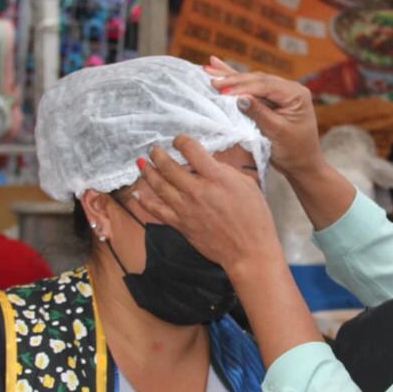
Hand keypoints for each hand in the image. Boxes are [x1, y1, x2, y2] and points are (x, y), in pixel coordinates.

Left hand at [135, 137, 283, 275]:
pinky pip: (156, 210)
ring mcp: (186, 208)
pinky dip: (144, 201)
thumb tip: (208, 163)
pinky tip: (138, 193)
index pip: (191, 150)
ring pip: (159, 186)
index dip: (182, 141)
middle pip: (169, 166)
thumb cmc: (254, 218)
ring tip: (142, 164)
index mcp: (217, 177)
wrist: (248, 250)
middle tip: (154, 149)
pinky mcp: (181, 224)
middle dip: (158, 154)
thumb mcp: (247, 185)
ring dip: (147, 172)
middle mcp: (198, 190)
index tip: (179, 141)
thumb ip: (224, 171)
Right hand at [206, 57, 324, 175]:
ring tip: (209, 68)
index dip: (242, 87)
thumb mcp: (277, 132)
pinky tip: (220, 68)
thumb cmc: (294, 151)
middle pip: (257, 80)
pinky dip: (236, 83)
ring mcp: (281, 92)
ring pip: (252, 82)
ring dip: (231, 77)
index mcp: (295, 94)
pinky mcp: (273, 99)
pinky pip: (252, 89)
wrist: (303, 165)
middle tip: (210, 80)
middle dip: (233, 79)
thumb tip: (239, 97)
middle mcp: (290, 89)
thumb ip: (259, 113)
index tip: (221, 91)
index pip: (265, 86)